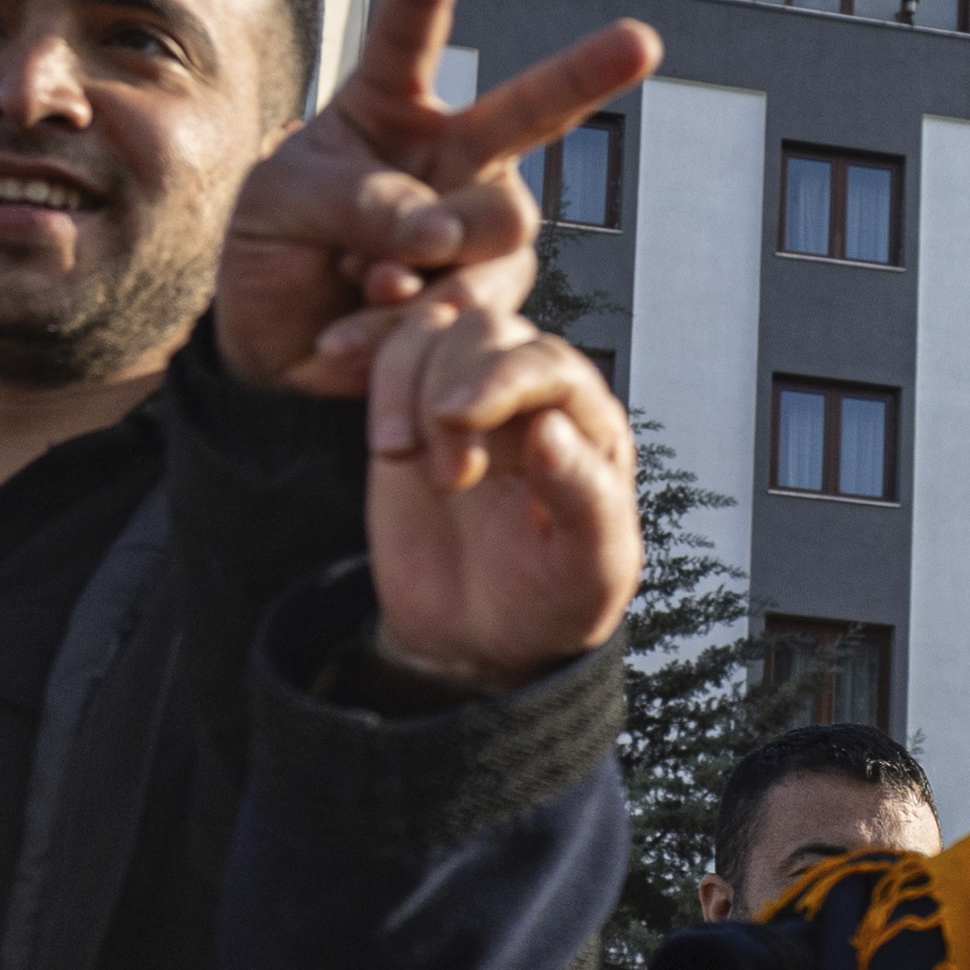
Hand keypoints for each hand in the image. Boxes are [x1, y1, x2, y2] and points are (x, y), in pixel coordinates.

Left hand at [217, 0, 663, 397]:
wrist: (274, 357)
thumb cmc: (274, 253)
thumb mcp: (283, 206)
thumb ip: (357, 201)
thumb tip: (440, 232)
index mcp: (389, 107)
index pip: (411, 34)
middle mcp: (453, 157)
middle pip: (531, 109)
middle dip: (589, 70)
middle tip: (642, 39)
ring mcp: (478, 230)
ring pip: (503, 224)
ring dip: (430, 261)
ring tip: (364, 287)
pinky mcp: (486, 299)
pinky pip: (473, 306)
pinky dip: (403, 329)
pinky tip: (350, 341)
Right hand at [361, 293, 641, 695]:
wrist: (477, 638)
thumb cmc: (549, 603)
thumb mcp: (589, 571)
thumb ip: (585, 499)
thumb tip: (550, 429)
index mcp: (592, 426)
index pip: (550, 366)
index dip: (500, 378)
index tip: (453, 414)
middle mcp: (537, 397)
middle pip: (488, 334)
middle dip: (449, 390)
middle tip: (447, 478)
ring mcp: (475, 396)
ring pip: (437, 331)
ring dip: (406, 385)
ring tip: (403, 459)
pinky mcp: (419, 405)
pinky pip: (398, 354)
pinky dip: (377, 377)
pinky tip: (384, 441)